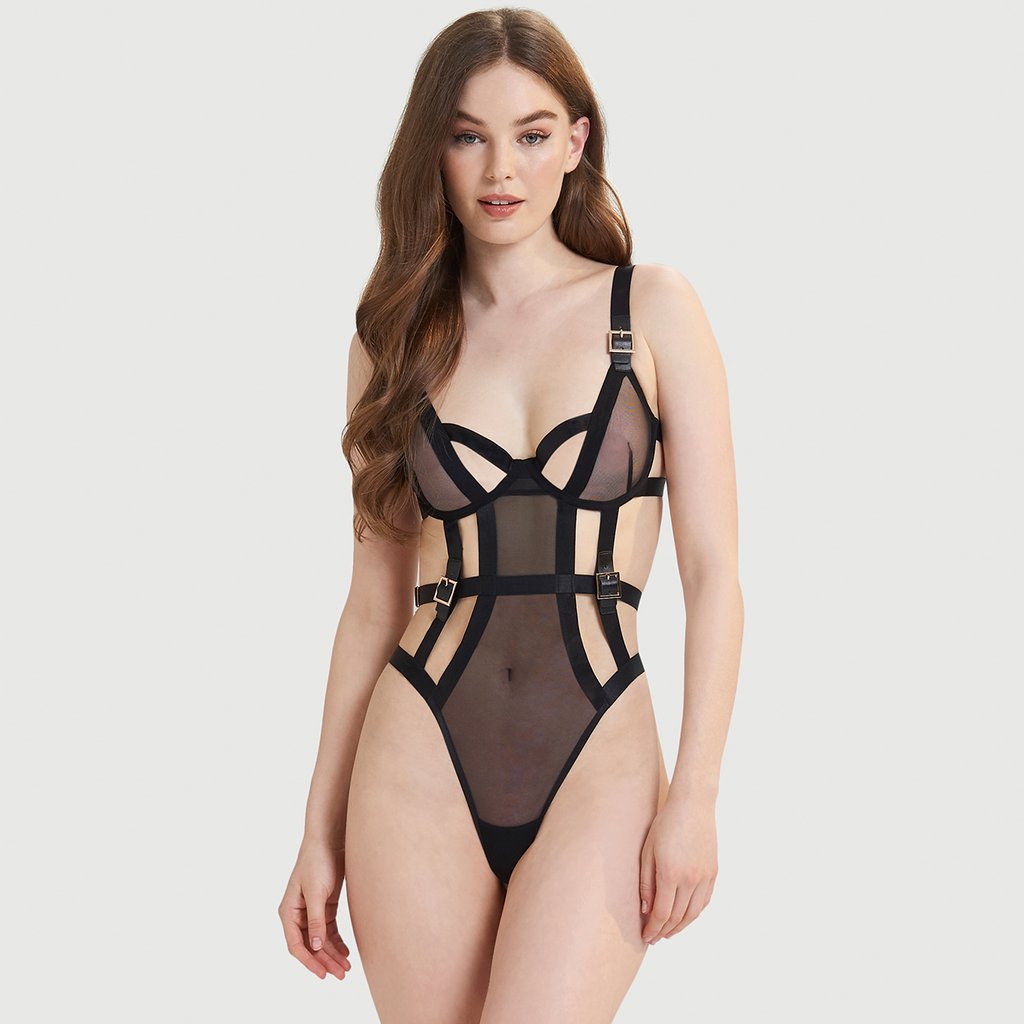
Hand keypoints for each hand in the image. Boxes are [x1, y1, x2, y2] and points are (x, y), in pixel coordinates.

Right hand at [278, 836, 352, 979]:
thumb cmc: (317, 862)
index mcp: (288, 912)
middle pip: (310, 946)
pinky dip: (337, 942)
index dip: (310, 962)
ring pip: (320, 940)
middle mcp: (297, 914)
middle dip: (325, 961)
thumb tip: (314, 946)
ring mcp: (311, 911)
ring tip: (346, 967)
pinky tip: (346, 951)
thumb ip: (315, 920)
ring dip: (332, 954)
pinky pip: (329, 930)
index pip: (297, 945)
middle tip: (341, 974)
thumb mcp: (316, 892)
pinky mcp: (324, 906)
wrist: (330, 839)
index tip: (323, 975)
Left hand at [639, 795, 717, 943]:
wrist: (693, 805)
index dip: (653, 928)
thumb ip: (646, 882)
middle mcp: (690, 880)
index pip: (661, 913)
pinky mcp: (713, 872)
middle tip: (654, 938)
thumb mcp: (648, 851)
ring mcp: (705, 877)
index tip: (646, 936)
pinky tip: (685, 916)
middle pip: (677, 917)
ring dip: (680, 926)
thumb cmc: (665, 824)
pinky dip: (694, 913)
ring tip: (668, 932)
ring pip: (693, 913)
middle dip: (664, 931)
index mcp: (670, 874)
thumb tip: (645, 909)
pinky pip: (704, 901)